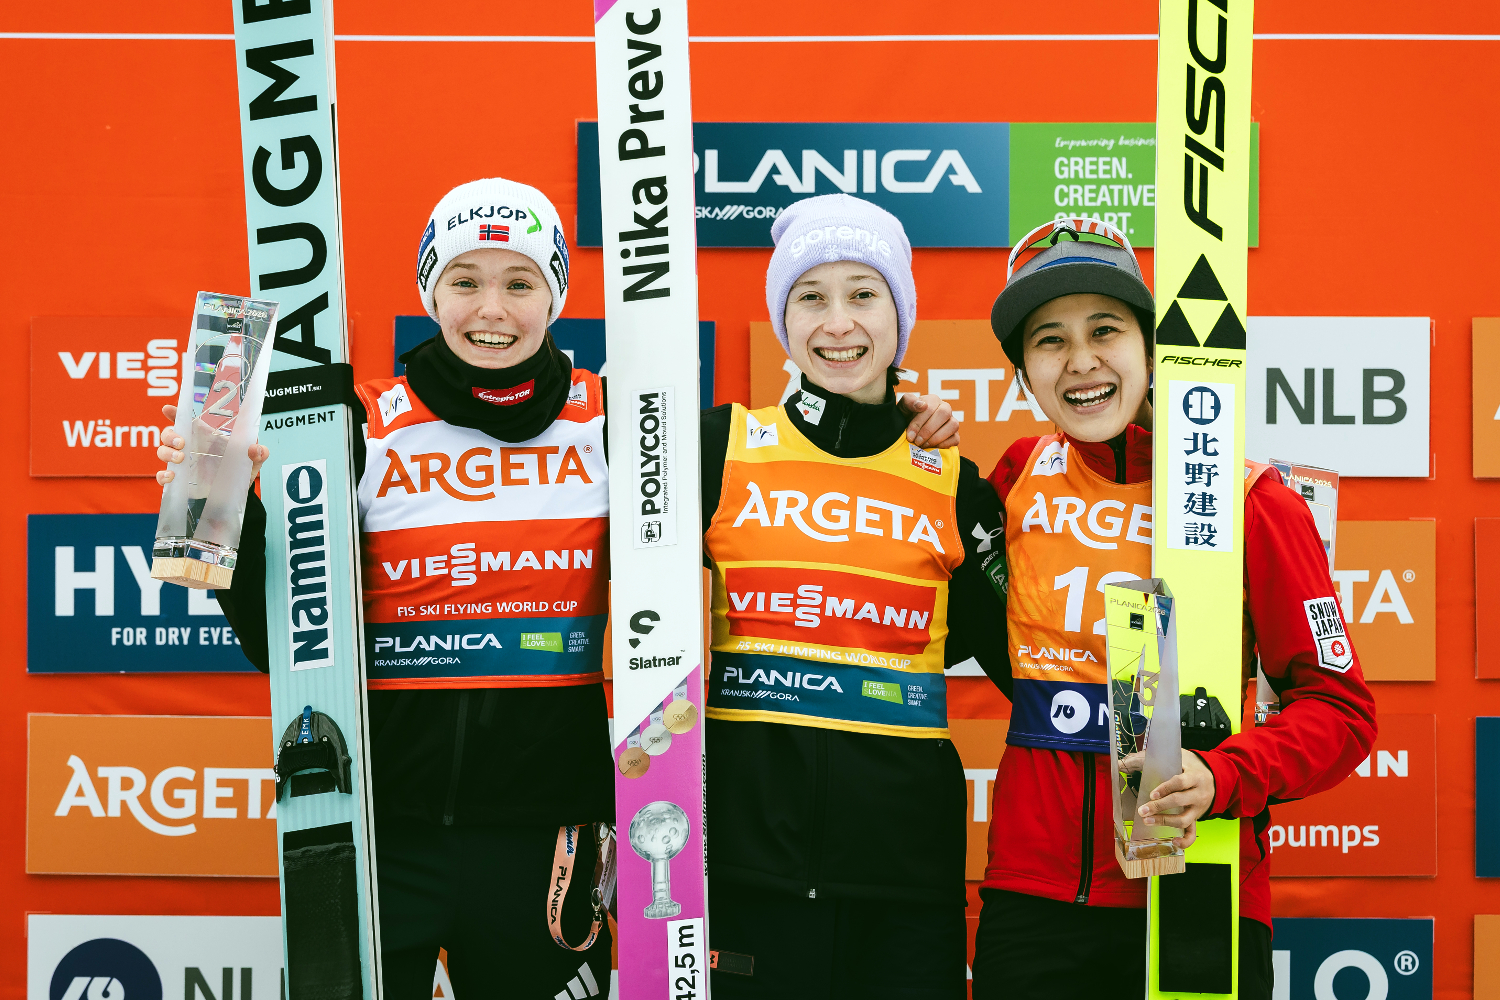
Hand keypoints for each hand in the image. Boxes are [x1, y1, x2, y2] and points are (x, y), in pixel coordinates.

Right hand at [155, 404, 269, 485]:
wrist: (235, 496)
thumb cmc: (239, 471)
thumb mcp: (251, 462)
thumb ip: (258, 453)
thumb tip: (255, 448)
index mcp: (205, 437)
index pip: (186, 420)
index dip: (175, 413)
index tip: (168, 409)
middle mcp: (190, 448)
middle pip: (169, 434)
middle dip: (170, 435)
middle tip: (182, 442)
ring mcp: (182, 464)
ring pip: (163, 451)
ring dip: (167, 452)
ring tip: (180, 458)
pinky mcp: (179, 481)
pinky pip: (162, 476)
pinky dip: (163, 475)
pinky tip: (171, 476)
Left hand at [898, 394, 959, 448]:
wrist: (908, 433)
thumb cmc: (905, 418)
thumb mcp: (902, 408)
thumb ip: (909, 401)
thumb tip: (922, 405)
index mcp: (933, 400)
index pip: (929, 407)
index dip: (919, 422)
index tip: (910, 435)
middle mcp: (945, 409)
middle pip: (944, 413)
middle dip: (928, 430)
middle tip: (916, 441)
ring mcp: (952, 422)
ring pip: (953, 425)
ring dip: (936, 437)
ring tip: (923, 445)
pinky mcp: (955, 435)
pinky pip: (955, 439)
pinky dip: (943, 445)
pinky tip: (930, 448)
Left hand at [1137, 750, 1216, 849]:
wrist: (1215, 776)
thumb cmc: (1190, 766)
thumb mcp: (1178, 757)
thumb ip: (1151, 759)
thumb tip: (1123, 764)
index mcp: (1195, 777)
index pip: (1180, 783)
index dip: (1165, 788)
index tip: (1152, 794)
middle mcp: (1199, 794)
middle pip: (1180, 801)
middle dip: (1159, 807)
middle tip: (1142, 810)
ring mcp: (1199, 808)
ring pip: (1184, 819)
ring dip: (1165, 822)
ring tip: (1147, 821)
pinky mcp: (1197, 818)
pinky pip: (1193, 832)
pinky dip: (1185, 840)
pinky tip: (1174, 842)